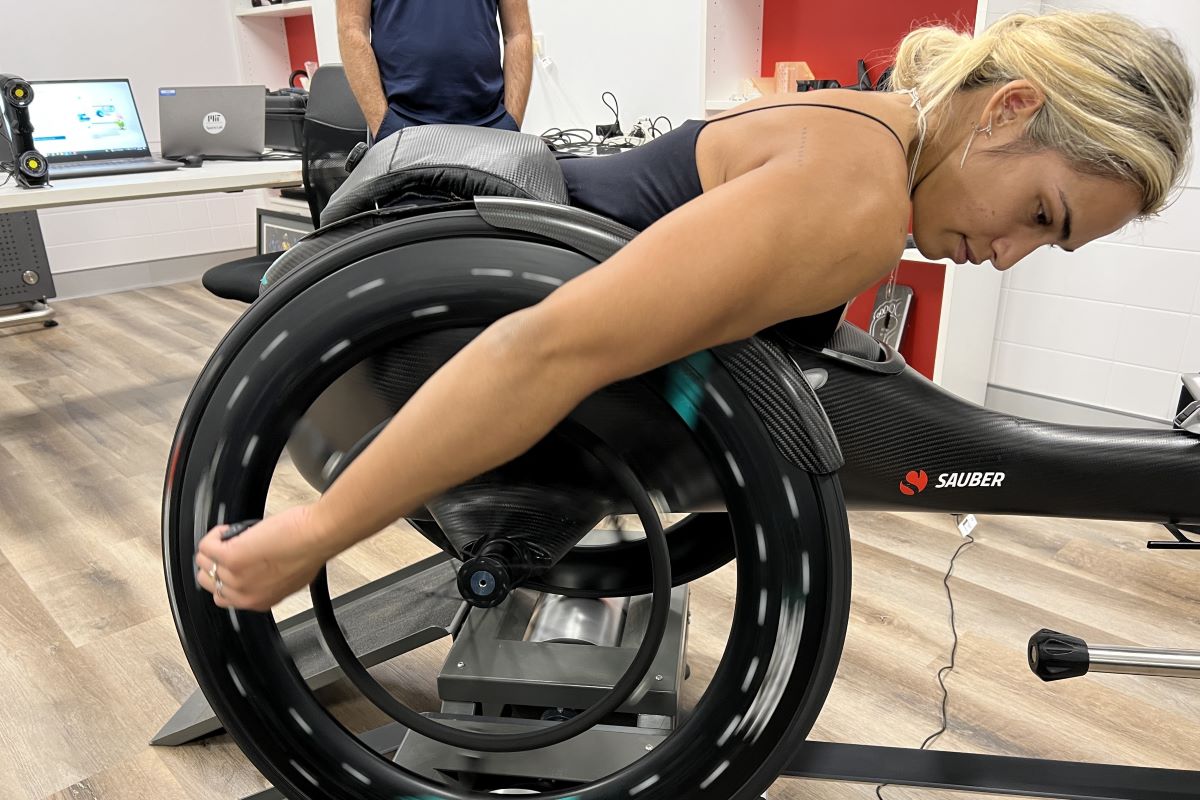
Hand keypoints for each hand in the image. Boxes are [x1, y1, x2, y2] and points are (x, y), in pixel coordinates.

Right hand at [195, 505, 330, 611]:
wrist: (317, 537)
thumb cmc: (311, 552)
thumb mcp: (290, 580)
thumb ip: (269, 583)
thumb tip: (258, 572)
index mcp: (258, 601)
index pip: (224, 597)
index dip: (224, 577)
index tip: (228, 564)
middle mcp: (244, 594)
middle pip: (208, 582)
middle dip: (214, 563)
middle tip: (226, 548)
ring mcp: (235, 576)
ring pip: (203, 563)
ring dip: (213, 547)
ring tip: (230, 537)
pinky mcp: (230, 556)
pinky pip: (205, 546)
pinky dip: (214, 535)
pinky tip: (228, 530)